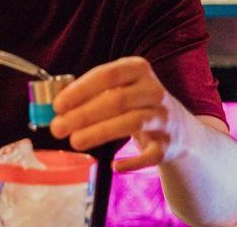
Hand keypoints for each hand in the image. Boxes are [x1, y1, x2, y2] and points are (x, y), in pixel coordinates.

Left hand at [50, 57, 186, 171]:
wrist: (179, 129)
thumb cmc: (135, 104)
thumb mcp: (120, 89)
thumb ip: (91, 93)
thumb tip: (56, 108)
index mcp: (138, 70)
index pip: (107, 75)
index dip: (80, 90)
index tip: (57, 106)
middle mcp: (153, 90)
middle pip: (116, 100)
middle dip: (83, 115)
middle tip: (57, 128)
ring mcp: (163, 117)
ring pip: (131, 123)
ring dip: (99, 133)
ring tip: (75, 142)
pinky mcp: (168, 144)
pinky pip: (150, 155)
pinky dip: (133, 161)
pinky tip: (114, 166)